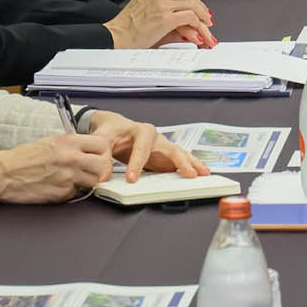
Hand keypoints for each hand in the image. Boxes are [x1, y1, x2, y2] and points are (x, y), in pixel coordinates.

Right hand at [0, 133, 113, 202]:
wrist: (2, 174)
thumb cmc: (23, 158)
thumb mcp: (51, 142)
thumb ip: (72, 146)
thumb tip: (90, 152)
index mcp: (68, 141)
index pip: (103, 145)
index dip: (104, 153)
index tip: (99, 158)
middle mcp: (71, 158)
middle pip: (105, 166)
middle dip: (102, 171)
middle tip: (94, 174)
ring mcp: (67, 177)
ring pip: (95, 182)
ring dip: (89, 183)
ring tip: (76, 181)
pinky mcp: (61, 193)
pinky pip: (76, 193)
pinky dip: (72, 192)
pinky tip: (59, 187)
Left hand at [87, 112, 207, 182]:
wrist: (114, 127)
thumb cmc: (111, 130)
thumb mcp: (102, 137)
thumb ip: (102, 152)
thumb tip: (104, 173)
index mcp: (142, 130)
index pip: (142, 149)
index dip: (137, 164)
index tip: (131, 178)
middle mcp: (156, 138)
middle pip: (172, 149)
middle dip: (181, 162)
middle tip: (189, 174)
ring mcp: (163, 147)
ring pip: (181, 154)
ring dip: (192, 164)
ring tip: (203, 173)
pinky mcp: (164, 157)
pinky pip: (179, 162)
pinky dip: (190, 167)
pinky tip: (199, 174)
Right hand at [108, 0, 212, 48]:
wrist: (114, 38)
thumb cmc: (125, 27)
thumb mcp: (144, 9)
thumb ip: (164, 8)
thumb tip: (183, 17)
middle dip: (200, 5)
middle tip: (205, 14)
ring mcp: (161, 5)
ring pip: (192, 4)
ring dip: (202, 15)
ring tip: (206, 24)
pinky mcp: (165, 19)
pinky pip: (190, 17)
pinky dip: (197, 24)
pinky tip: (198, 30)